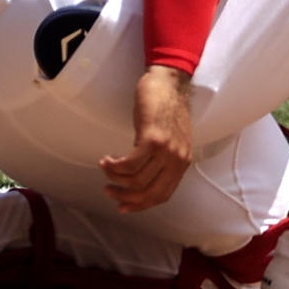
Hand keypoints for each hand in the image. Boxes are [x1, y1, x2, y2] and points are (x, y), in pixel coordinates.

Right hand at [100, 65, 194, 212]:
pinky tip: (107, 160)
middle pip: (147, 192)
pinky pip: (129, 164)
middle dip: (124, 196)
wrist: (170, 82)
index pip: (162, 195)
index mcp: (183, 162)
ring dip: (114, 178)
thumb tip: (140, 183)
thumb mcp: (172, 140)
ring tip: (106, 168)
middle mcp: (177, 159)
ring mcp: (166, 149)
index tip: (122, 206)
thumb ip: (163, 161)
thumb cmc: (167, 108)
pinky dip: (114, 166)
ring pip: (135, 180)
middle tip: (108, 190)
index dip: (140, 205)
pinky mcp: (152, 138)